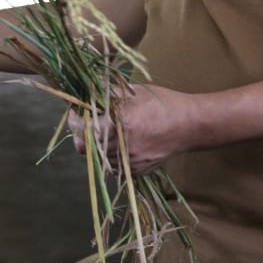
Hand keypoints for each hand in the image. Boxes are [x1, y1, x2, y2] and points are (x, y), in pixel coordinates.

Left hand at [67, 85, 196, 175]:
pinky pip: (114, 166)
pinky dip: (111, 155)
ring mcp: (130, 162)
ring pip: (98, 158)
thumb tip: (82, 92)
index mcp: (119, 125)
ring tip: (104, 130)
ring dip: (95, 145)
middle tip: (84, 122)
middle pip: (85, 148)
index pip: (82, 130)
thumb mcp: (131, 91)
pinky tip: (119, 141)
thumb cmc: (159, 104)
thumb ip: (104, 93)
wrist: (188, 125)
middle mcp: (123, 147)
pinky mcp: (138, 171)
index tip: (75, 111)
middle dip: (80, 134)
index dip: (73, 120)